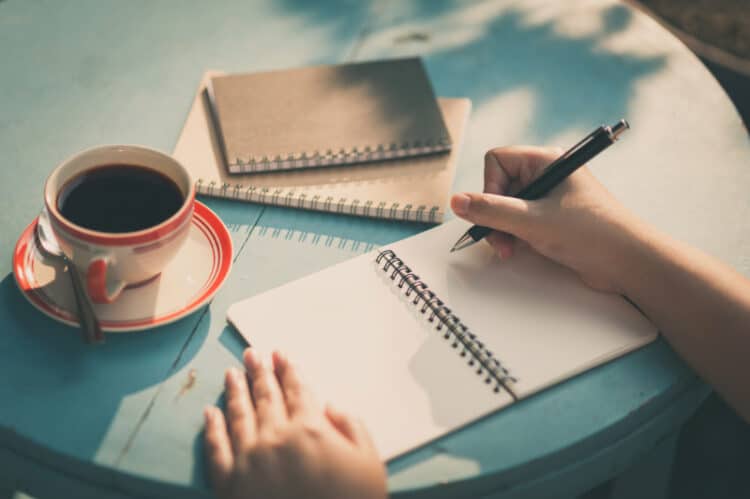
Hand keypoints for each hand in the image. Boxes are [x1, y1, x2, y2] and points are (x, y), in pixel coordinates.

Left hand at [204, 349, 386, 498]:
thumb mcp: (370, 462)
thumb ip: (352, 427)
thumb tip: (329, 407)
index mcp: (310, 429)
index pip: (296, 389)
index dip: (288, 369)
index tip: (279, 354)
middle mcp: (275, 437)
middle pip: (265, 396)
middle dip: (259, 372)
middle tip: (251, 354)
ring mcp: (249, 460)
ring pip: (238, 415)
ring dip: (235, 391)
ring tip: (231, 373)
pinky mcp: (229, 484)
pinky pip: (216, 449)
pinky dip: (211, 428)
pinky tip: (210, 412)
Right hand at [450, 146, 645, 292]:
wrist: (629, 263)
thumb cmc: (592, 232)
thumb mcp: (532, 221)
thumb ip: (491, 211)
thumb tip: (456, 201)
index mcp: (547, 161)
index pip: (497, 161)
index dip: (489, 187)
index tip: (495, 212)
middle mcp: (548, 175)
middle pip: (499, 186)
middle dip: (494, 215)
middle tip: (499, 239)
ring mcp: (550, 198)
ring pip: (507, 207)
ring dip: (502, 229)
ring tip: (509, 249)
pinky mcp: (553, 220)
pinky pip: (520, 222)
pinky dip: (514, 236)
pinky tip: (519, 250)